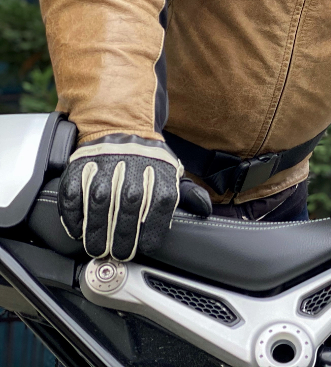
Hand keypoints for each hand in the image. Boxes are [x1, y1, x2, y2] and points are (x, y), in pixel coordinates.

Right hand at [58, 134, 207, 260]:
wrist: (122, 129)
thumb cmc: (148, 160)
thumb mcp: (172, 173)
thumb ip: (188, 194)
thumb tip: (204, 209)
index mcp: (159, 175)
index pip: (158, 212)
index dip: (149, 236)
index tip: (143, 248)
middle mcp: (133, 173)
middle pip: (126, 213)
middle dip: (121, 240)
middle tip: (117, 254)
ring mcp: (105, 170)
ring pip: (99, 207)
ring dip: (96, 233)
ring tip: (98, 248)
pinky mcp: (81, 169)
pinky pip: (74, 198)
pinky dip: (75, 218)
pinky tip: (79, 230)